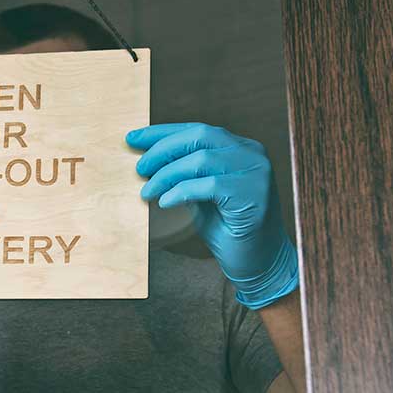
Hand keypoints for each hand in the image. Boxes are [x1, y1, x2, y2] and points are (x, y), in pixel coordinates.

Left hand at [127, 122, 297, 308]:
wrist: (259, 262)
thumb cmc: (228, 228)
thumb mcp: (201, 194)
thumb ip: (185, 174)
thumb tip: (148, 161)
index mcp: (240, 148)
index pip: (198, 130)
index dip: (162, 133)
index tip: (133, 139)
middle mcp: (252, 154)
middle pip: (200, 136)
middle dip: (163, 149)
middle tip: (140, 167)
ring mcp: (256, 173)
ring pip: (202, 159)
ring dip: (168, 174)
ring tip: (148, 191)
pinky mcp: (254, 195)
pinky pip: (210, 186)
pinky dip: (182, 192)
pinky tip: (165, 202)